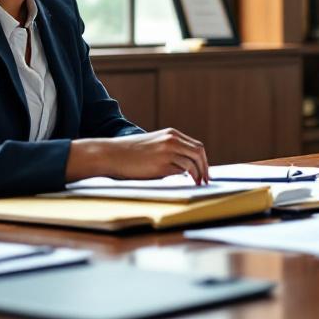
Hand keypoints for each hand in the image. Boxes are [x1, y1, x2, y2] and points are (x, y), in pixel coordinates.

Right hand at [67, 128, 209, 183]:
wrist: (111, 154)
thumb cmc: (129, 153)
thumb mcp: (153, 145)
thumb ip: (169, 152)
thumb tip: (184, 169)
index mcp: (171, 134)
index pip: (196, 146)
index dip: (203, 160)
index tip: (204, 171)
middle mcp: (172, 140)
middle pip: (199, 153)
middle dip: (205, 168)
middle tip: (206, 180)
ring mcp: (168, 150)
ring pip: (194, 162)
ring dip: (200, 174)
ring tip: (199, 184)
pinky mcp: (162, 163)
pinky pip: (184, 170)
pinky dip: (190, 177)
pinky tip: (189, 183)